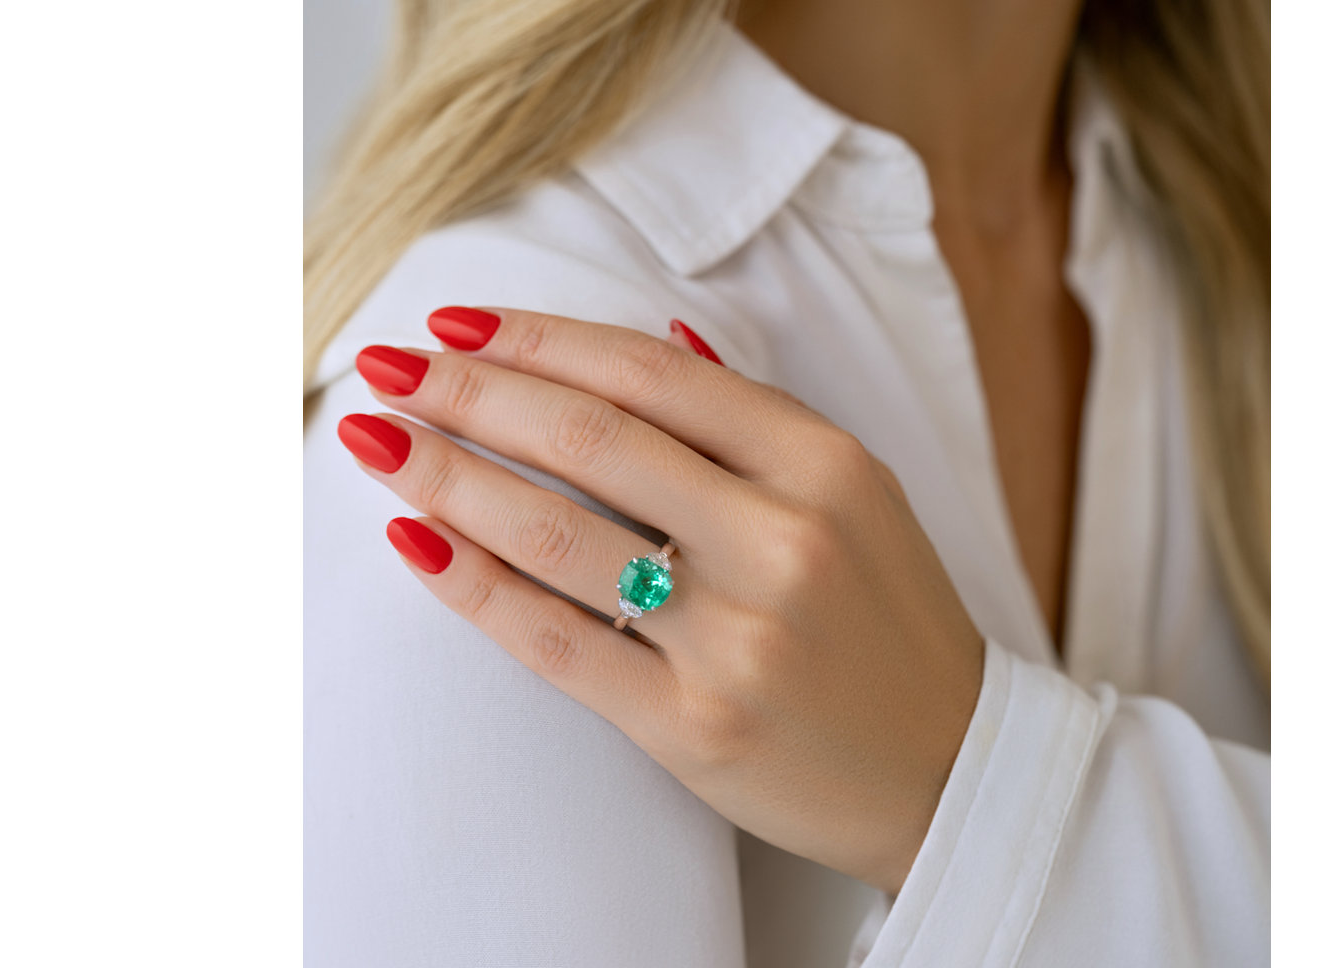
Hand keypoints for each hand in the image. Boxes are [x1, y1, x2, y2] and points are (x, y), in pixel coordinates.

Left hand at [338, 307, 985, 892]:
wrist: (949, 770)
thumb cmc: (889, 622)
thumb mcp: (857, 494)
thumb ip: (754, 418)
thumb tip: (652, 332)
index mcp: (823, 463)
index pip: (649, 372)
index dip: (536, 338)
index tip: (455, 324)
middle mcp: (782, 538)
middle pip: (589, 436)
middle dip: (467, 391)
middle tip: (386, 367)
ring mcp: (737, 636)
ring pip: (556, 531)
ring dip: (445, 476)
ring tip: (375, 441)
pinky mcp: (693, 723)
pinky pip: (554, 638)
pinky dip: (472, 585)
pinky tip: (414, 544)